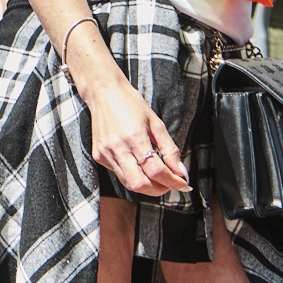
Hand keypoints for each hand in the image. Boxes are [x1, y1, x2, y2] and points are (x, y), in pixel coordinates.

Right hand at [81, 69, 188, 194]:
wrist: (103, 92)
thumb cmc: (130, 103)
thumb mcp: (156, 122)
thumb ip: (169, 148)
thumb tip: (180, 170)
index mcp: (135, 138)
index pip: (157, 171)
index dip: (173, 181)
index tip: (183, 183)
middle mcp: (118, 148)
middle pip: (141, 184)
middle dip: (159, 189)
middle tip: (169, 184)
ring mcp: (106, 154)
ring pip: (128, 183)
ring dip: (146, 185)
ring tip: (157, 177)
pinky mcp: (99, 156)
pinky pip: (119, 174)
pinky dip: (132, 175)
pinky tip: (138, 165)